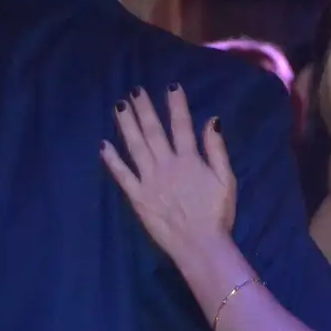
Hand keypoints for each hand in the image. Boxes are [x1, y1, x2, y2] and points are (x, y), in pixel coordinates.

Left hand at [101, 86, 236, 259]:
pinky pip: (122, 174)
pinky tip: (103, 145)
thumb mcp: (226, 180)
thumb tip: (212, 120)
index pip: (181, 125)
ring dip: (126, 125)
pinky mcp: (137, 196)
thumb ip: (217, 150)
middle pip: (153, 131)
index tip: (170, 86)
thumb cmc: (217, 213)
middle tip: (135, 91)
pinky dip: (112, 159)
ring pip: (135, 146)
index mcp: (189, 160)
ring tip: (120, 107)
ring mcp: (149, 180)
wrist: (200, 244)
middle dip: (144, 109)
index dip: (176, 104)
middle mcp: (166, 165)